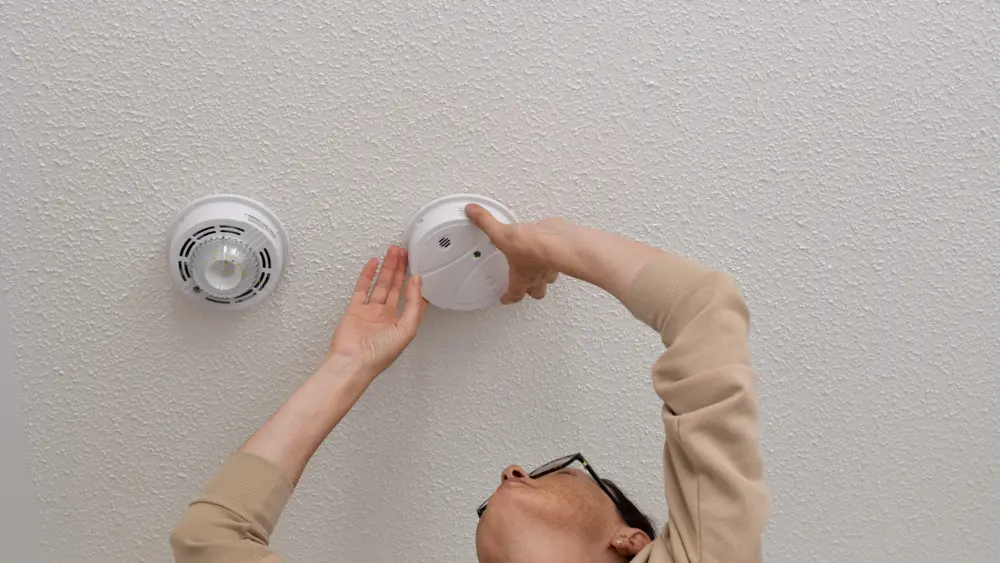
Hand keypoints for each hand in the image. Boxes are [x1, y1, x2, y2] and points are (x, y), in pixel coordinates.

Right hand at [327, 246, 428, 375]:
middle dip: (402, 270)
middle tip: (405, 254)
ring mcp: (370, 312)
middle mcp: (386, 318)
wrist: (352, 362)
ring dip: (388, 268)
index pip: (413, 300)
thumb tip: (418, 282)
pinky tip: (374, 263)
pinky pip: (362, 288)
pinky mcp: (355, 309)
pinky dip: (368, 275)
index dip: (417, 285)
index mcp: (401, 325)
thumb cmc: (378, 355)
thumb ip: (414, 304)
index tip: (421, 269)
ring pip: (381, 284)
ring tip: (393, 252)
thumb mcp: (407, 329)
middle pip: (396, 288)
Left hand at [465, 204, 564, 303]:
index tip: (505, 299)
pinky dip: (554, 256)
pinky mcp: (560, 253)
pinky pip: (558, 258)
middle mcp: (538, 275)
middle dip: (531, 292)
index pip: (514, 294)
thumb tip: (472, 212)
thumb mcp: (501, 234)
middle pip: (537, 292)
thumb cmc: (531, 248)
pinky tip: (551, 250)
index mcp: (522, 277)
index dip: (508, 298)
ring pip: (549, 278)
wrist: (555, 241)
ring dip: (545, 277)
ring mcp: (551, 266)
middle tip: (527, 290)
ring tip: (540, 271)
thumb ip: (486, 222)